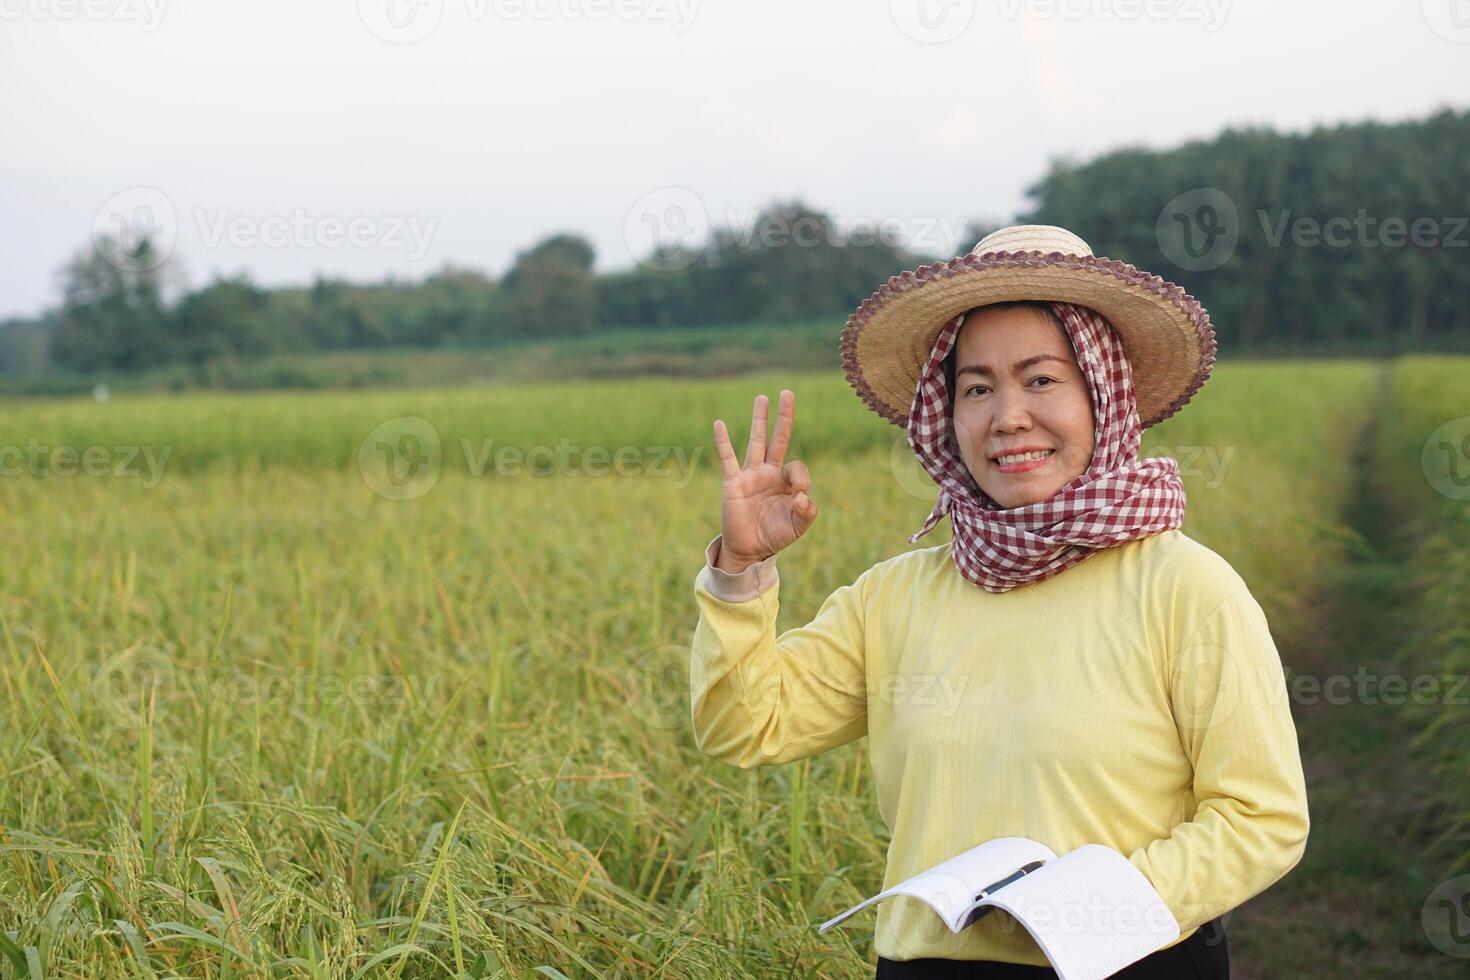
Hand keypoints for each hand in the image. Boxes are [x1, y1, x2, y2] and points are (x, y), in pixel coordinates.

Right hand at [712, 389, 817, 572]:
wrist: (750, 550)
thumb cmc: (775, 536)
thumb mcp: (797, 527)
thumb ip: (807, 513)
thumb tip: (803, 496)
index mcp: (786, 482)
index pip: (797, 466)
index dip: (801, 479)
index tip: (799, 497)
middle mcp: (769, 473)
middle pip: (779, 439)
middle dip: (784, 417)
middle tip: (788, 393)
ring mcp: (751, 475)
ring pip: (756, 442)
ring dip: (760, 420)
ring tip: (762, 398)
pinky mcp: (733, 482)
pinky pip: (728, 458)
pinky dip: (723, 441)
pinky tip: (720, 424)